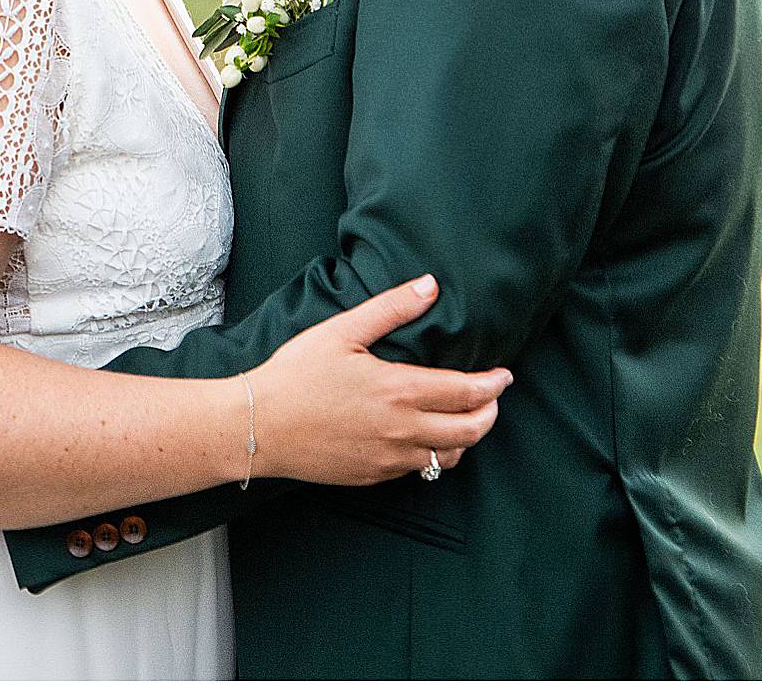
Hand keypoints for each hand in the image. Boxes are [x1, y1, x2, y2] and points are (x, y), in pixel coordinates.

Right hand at [248, 273, 509, 487]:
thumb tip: (430, 285)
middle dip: (489, 415)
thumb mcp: (343, 330)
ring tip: (465, 419)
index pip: (467, 393)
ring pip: (448, 457)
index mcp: (400, 391)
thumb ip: (391, 308)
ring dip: (465, 439)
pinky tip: (425, 438)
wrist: (258, 427)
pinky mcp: (372, 476)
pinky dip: (434, 455)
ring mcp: (388, 459)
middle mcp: (402, 431)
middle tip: (493, 399)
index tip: (504, 376)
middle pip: (469, 431)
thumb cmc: (296, 375)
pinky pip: (418, 470)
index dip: (493, 385)